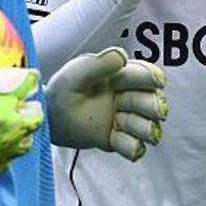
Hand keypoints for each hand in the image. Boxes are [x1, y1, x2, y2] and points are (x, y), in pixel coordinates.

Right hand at [0, 64, 42, 177]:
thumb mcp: (4, 83)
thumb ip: (25, 81)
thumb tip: (36, 76)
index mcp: (18, 127)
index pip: (37, 121)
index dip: (33, 111)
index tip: (29, 105)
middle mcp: (7, 148)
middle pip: (24, 145)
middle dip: (23, 134)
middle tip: (17, 124)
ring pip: (4, 162)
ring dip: (4, 152)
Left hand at [46, 47, 167, 160]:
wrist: (49, 118)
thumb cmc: (63, 90)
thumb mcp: (77, 72)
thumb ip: (99, 63)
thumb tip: (123, 56)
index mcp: (122, 77)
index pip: (148, 76)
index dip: (154, 78)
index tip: (156, 82)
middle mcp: (129, 99)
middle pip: (155, 103)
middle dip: (149, 105)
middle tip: (126, 104)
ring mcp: (125, 122)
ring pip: (151, 128)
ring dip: (140, 126)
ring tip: (119, 121)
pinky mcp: (118, 141)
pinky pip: (136, 149)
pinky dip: (130, 146)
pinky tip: (114, 138)